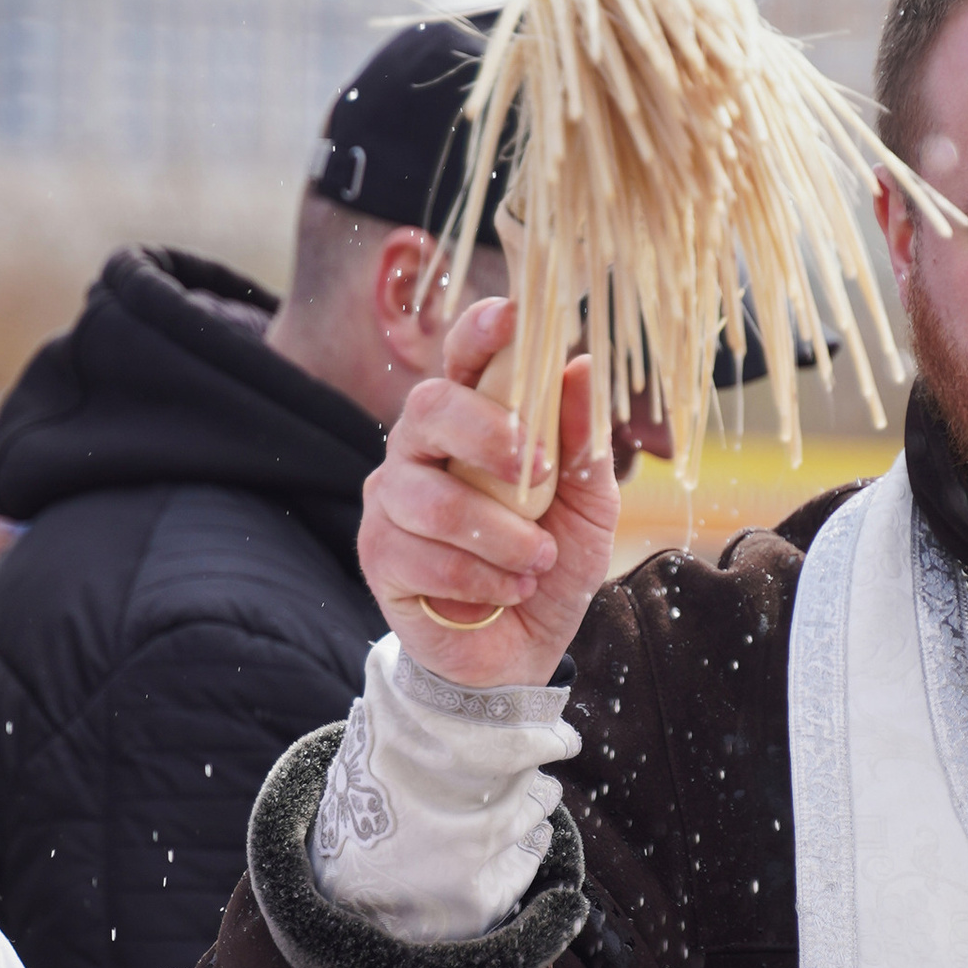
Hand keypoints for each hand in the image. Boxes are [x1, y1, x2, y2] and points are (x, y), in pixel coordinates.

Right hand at [358, 298, 617, 688]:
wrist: (520, 651)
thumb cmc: (548, 562)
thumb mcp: (588, 505)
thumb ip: (584, 444)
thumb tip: (582, 368)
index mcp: (470, 421)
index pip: (462, 358)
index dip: (479, 332)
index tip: (512, 316)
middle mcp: (420, 448)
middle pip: (430, 407)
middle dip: (489, 435)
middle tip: (538, 473)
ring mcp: (391, 501)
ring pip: (432, 499)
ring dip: (501, 535)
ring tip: (538, 561)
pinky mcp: (379, 556)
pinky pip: (424, 558)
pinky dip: (482, 578)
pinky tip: (509, 590)